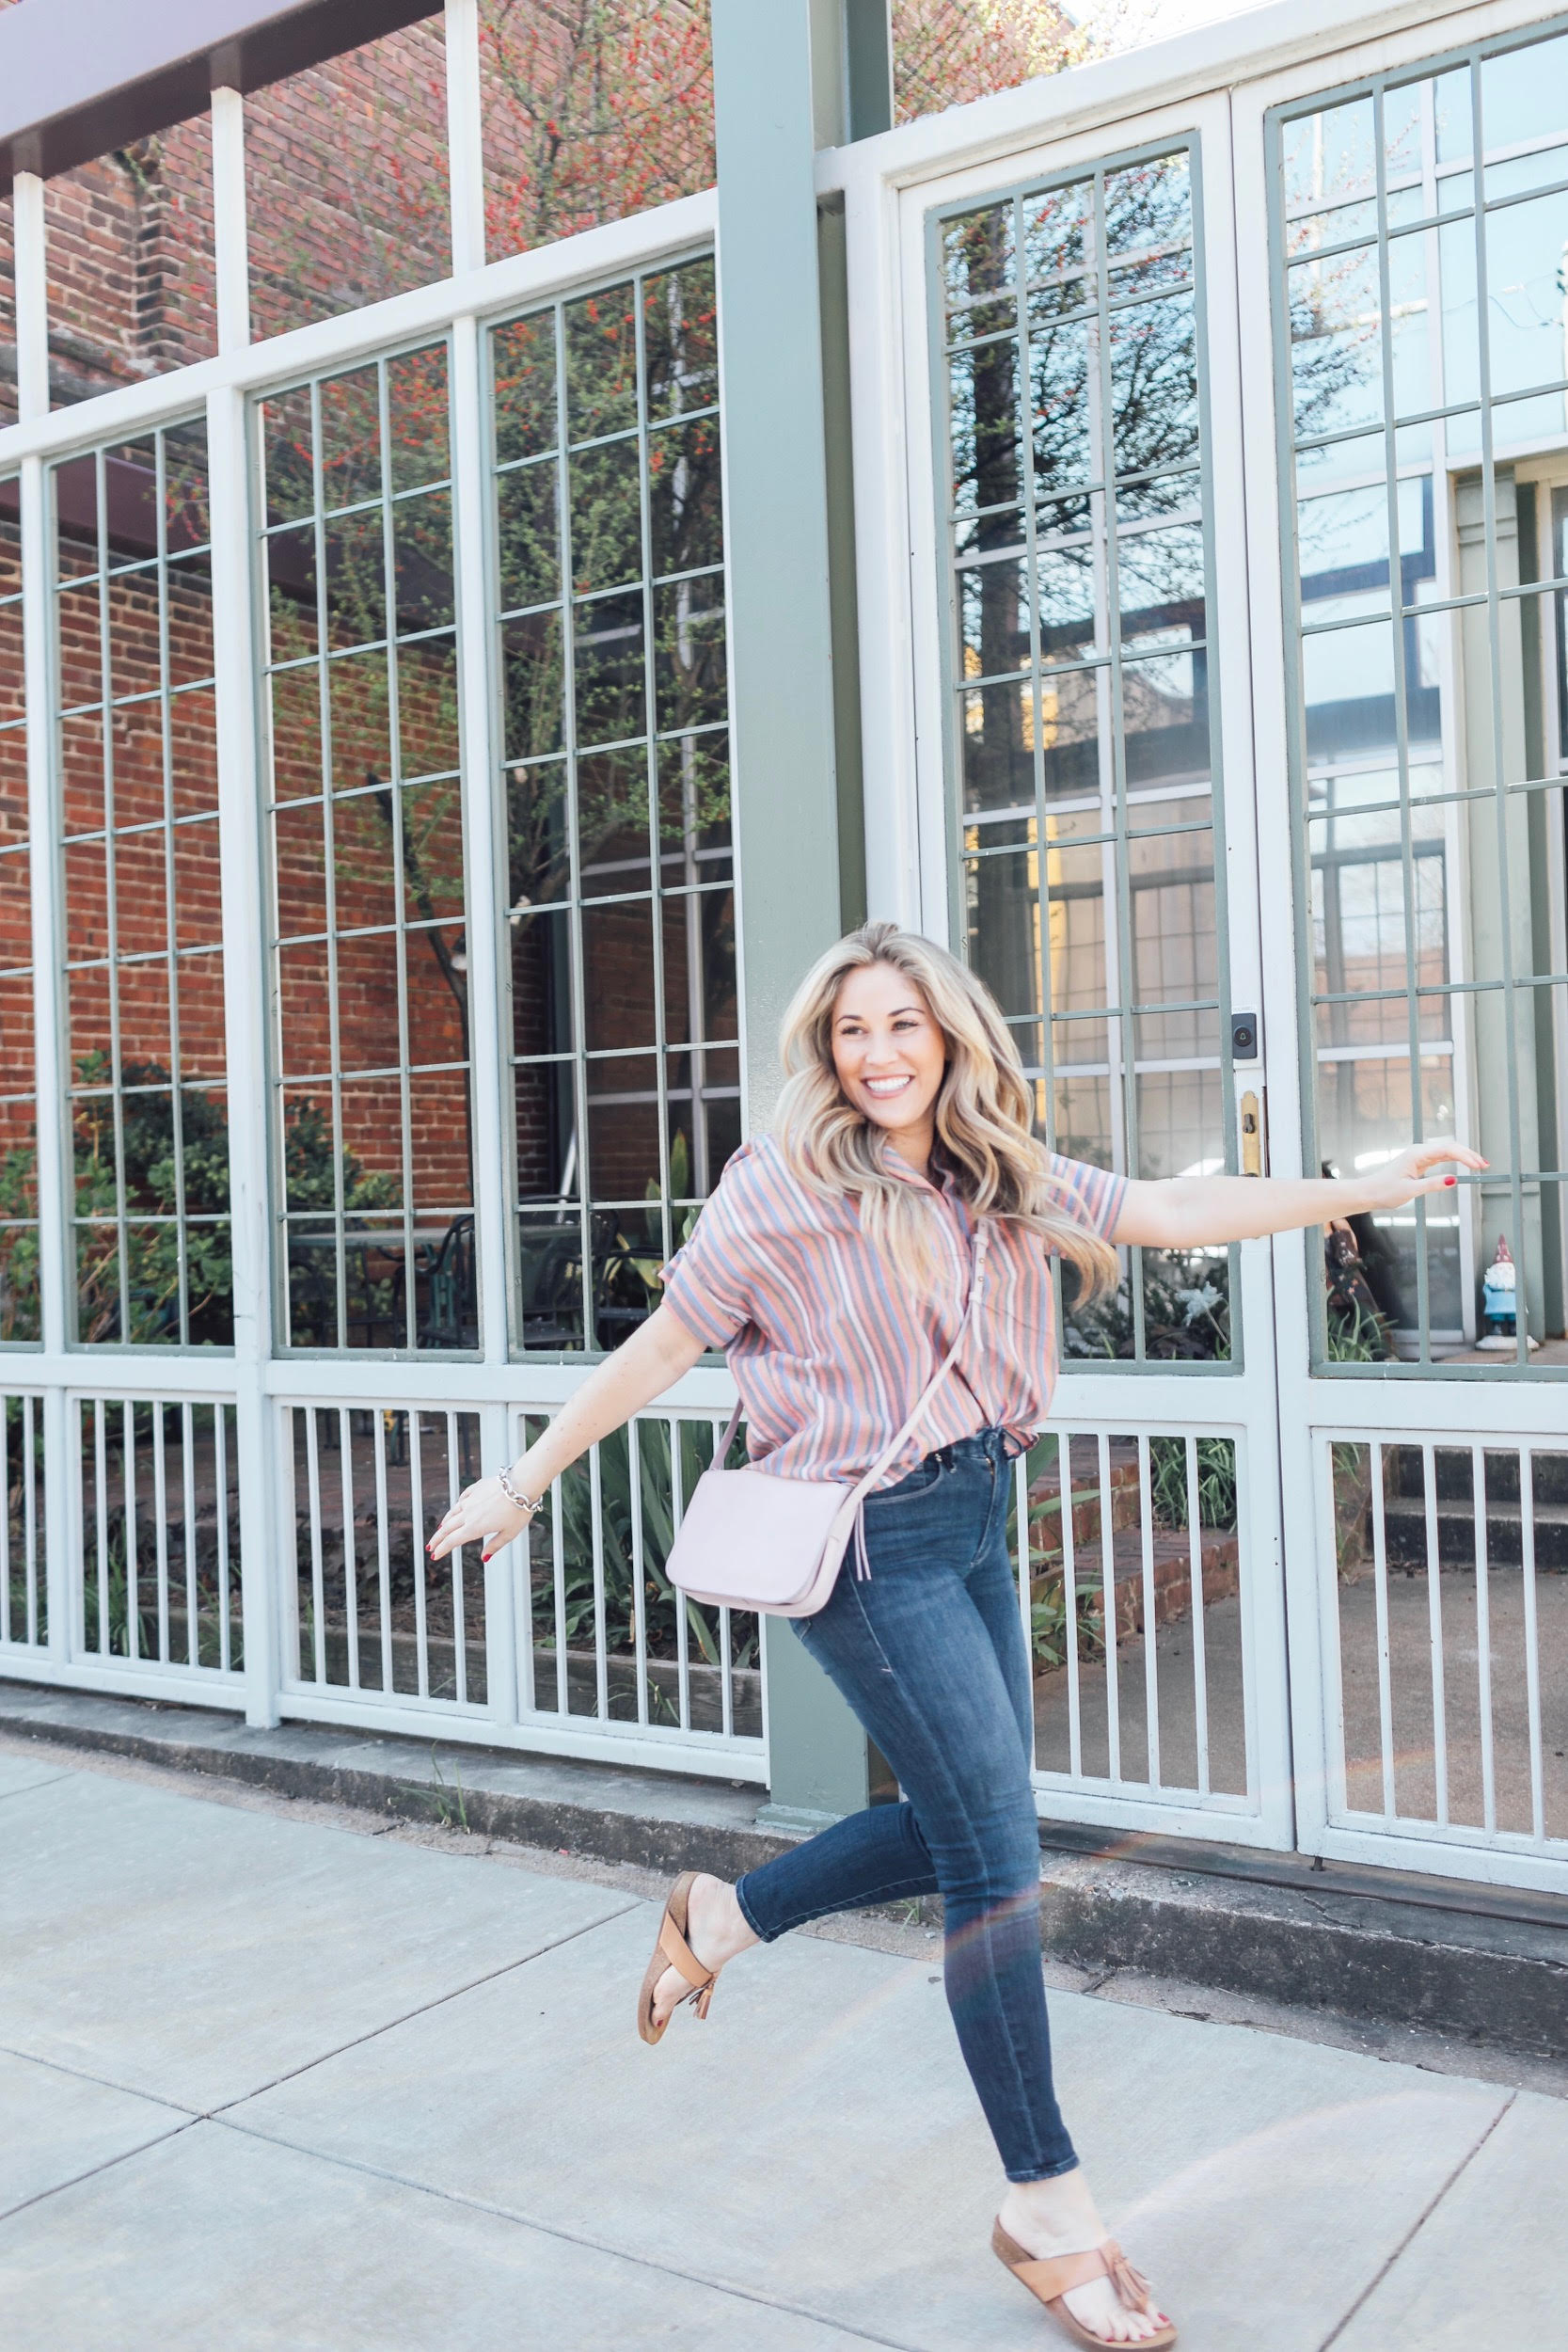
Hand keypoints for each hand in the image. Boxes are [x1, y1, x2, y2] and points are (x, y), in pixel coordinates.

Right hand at [428, 1476, 531, 1565]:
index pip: (453, 1541)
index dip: (442, 1549)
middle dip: (437, 1539)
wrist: (522, 1484)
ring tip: (439, 1530)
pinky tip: (455, 1509)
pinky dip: (455, 1507)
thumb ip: (494, 1546)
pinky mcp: (476, 1488)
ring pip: (452, 1513)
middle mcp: (469, 1513)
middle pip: (447, 1528)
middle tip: (430, 1546)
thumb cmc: (519, 1510)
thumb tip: (484, 1558)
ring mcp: (471, 1499)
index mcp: (475, 1527)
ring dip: (444, 1523)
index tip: (434, 1555)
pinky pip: (462, 1499)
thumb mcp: (509, 1533)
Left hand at [1354, 1140, 1486, 1213]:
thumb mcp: (1410, 1191)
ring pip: (1447, 1152)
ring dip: (1464, 1157)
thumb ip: (1432, 1185)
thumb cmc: (1384, 1192)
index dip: (1465, 1156)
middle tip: (1485, 1165)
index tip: (1478, 1166)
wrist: (1368, 1192)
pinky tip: (1465, 1164)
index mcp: (1416, 1154)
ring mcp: (1420, 1156)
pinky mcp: (1420, 1163)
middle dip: (1468, 1155)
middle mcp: (1419, 1152)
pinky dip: (1455, 1161)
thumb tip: (1454, 1180)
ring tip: (1480, 1164)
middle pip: (1450, 1148)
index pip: (1447, 1150)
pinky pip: (1441, 1158)